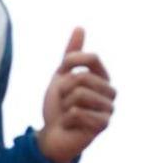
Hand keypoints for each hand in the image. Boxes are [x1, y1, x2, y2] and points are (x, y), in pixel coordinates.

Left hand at [35, 28, 114, 162]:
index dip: (69, 64)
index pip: (90, 58)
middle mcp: (110, 91)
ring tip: (68, 114)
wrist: (52, 135)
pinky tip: (70, 125)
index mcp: (103, 78)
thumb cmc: (58, 107)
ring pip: (79, 95)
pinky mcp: (103, 125)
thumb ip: (71, 56)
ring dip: (65, 106)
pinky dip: (66, 119)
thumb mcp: (61, 77)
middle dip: (63, 91)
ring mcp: (109, 108)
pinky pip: (77, 113)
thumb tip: (80, 27)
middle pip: (81, 78)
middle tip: (64, 103)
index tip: (61, 76)